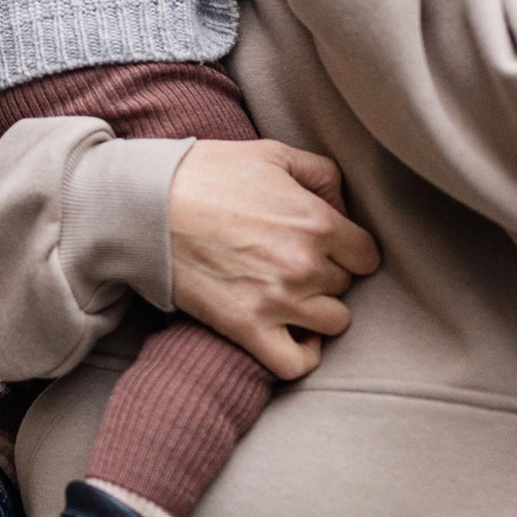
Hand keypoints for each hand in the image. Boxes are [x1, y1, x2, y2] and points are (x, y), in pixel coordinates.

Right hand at [168, 138, 380, 378]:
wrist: (148, 206)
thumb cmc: (209, 173)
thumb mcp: (273, 153)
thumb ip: (321, 173)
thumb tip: (344, 205)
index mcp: (317, 222)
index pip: (367, 255)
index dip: (350, 250)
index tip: (331, 247)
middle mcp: (305, 265)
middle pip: (346, 286)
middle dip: (328, 274)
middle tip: (297, 262)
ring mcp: (278, 301)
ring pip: (333, 323)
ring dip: (318, 311)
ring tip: (295, 296)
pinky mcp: (247, 329)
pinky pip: (297, 363)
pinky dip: (302, 354)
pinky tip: (293, 334)